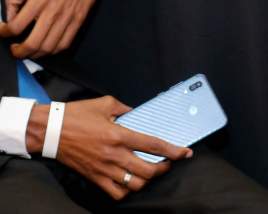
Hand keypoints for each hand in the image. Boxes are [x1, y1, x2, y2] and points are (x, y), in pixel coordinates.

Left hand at [0, 0, 106, 58]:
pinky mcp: (79, 21)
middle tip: (14, 49)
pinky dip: (53, 52)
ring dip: (34, 55)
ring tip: (29, 50)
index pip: (16, 26)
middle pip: (31, 44)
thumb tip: (8, 16)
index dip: (4, 33)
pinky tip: (47, 47)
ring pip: (48, 48)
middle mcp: (53, 12)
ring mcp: (67, 18)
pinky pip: (64, 44)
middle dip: (18, 52)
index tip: (2, 33)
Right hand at [26, 96, 192, 199]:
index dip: (173, 151)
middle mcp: (114, 155)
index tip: (186, 153)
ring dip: (147, 180)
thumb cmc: (77, 115)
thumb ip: (126, 109)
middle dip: (164, 169)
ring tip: (151, 172)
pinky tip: (131, 182)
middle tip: (169, 163)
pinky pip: (116, 193)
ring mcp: (104, 169)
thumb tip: (139, 114)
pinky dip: (127, 191)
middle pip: (148, 171)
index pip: (153, 145)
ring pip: (135, 185)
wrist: (51, 131)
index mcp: (118, 134)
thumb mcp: (106, 104)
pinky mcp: (94, 178)